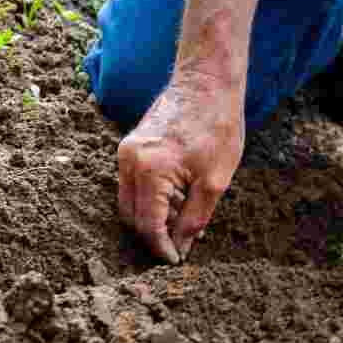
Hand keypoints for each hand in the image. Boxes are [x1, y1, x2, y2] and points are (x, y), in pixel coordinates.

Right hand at [117, 74, 244, 263]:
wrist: (207, 82)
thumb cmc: (217, 126)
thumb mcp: (215, 181)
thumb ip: (194, 219)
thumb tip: (180, 247)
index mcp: (150, 171)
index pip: (148, 225)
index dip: (161, 248)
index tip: (176, 261)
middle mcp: (129, 162)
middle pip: (130, 217)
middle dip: (152, 236)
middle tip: (179, 248)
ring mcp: (125, 153)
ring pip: (128, 202)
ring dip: (150, 218)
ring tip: (181, 223)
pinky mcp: (129, 147)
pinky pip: (132, 185)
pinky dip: (149, 200)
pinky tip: (175, 201)